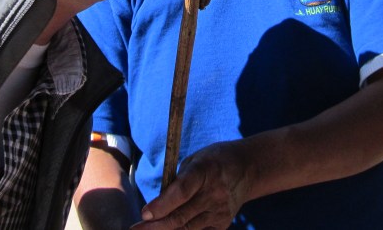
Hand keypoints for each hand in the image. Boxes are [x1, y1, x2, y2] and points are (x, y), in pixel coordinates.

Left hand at [131, 140, 252, 229]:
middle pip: (181, 216)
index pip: (182, 192)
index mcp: (205, 170)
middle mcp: (215, 193)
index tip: (144, 214)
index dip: (162, 205)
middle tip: (135, 229)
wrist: (247, 168)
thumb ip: (177, 181)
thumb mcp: (195, 160)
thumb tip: (156, 206)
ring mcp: (221, 211)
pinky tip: (168, 229)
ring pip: (187, 229)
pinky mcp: (223, 223)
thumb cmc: (213, 160)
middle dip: (155, 226)